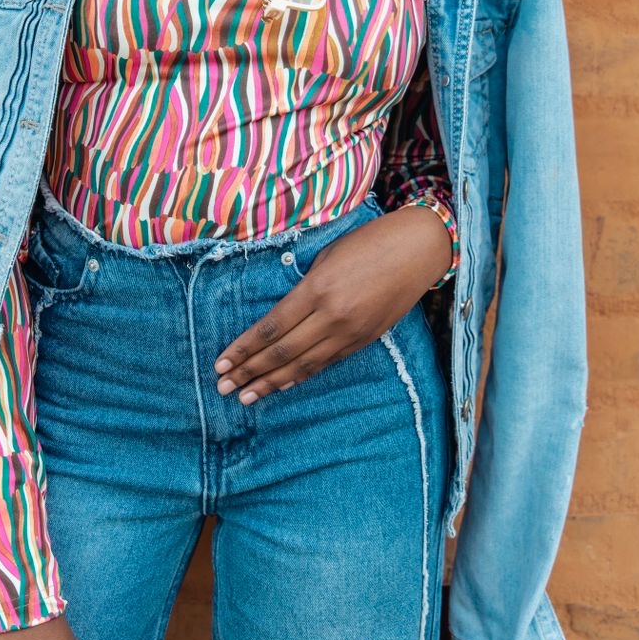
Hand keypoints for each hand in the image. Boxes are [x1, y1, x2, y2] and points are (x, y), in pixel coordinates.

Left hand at [213, 205, 452, 404]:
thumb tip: (282, 316)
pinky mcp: (364, 340)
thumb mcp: (327, 257)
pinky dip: (301, 375)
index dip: (244, 348)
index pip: (272, 328)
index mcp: (318, 290)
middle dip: (249, 371)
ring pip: (303, 364)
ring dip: (271, 382)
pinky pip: (326, 363)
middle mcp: (332, 317)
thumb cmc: (369, 242)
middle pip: (282, 351)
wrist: (417, 251)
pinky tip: (283, 384)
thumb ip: (304, 289)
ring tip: (246, 396)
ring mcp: (350, 332)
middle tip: (222, 387)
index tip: (221, 362)